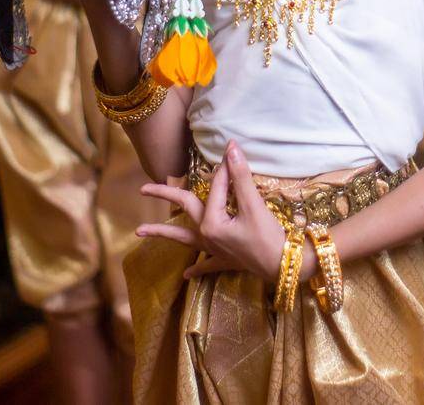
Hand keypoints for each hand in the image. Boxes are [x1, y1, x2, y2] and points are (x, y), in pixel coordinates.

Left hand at [136, 142, 290, 282]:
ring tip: (139, 232)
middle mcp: (207, 236)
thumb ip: (240, 177)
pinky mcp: (225, 260)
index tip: (232, 150)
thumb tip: (230, 149)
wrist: (284, 265)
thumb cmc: (269, 236)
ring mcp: (213, 250)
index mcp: (211, 222)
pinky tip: (186, 274)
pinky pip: (206, 266)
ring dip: (162, 234)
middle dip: (164, 196)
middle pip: (184, 208)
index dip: (225, 169)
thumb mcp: (254, 205)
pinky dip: (196, 269)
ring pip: (183, 239)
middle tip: (142, 189)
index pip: (215, 187)